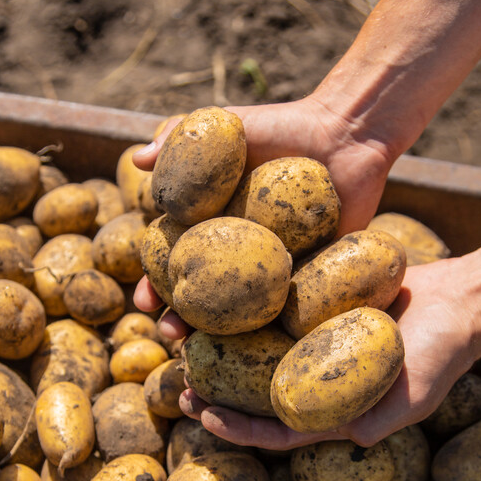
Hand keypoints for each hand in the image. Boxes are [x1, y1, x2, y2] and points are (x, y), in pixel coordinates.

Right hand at [132, 96, 398, 338]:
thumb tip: (135, 159)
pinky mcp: (312, 277)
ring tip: (209, 353)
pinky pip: (292, 309)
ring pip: (244, 312)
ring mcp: (276, 268)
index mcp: (213, 225)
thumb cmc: (282, 127)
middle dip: (183, 320)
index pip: (176, 261)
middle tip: (171, 336)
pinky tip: (261, 352)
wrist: (345, 136)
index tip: (143, 302)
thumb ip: (180, 138)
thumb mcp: (225, 127)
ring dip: (222, 337)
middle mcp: (241, 252)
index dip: (156, 284)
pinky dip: (275, 332)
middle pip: (206, 295)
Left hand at [175, 258, 480, 448]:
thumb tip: (337, 437)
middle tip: (179, 381)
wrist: (459, 300)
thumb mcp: (413, 398)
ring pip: (254, 346)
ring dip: (220, 346)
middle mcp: (313, 375)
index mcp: (329, 408)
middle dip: (215, 390)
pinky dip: (247, 305)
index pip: (274, 428)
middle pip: (253, 389)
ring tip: (184, 337)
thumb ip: (376, 421)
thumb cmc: (441, 354)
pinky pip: (275, 306)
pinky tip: (219, 295)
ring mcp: (311, 339)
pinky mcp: (315, 302)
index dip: (237, 428)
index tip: (204, 415)